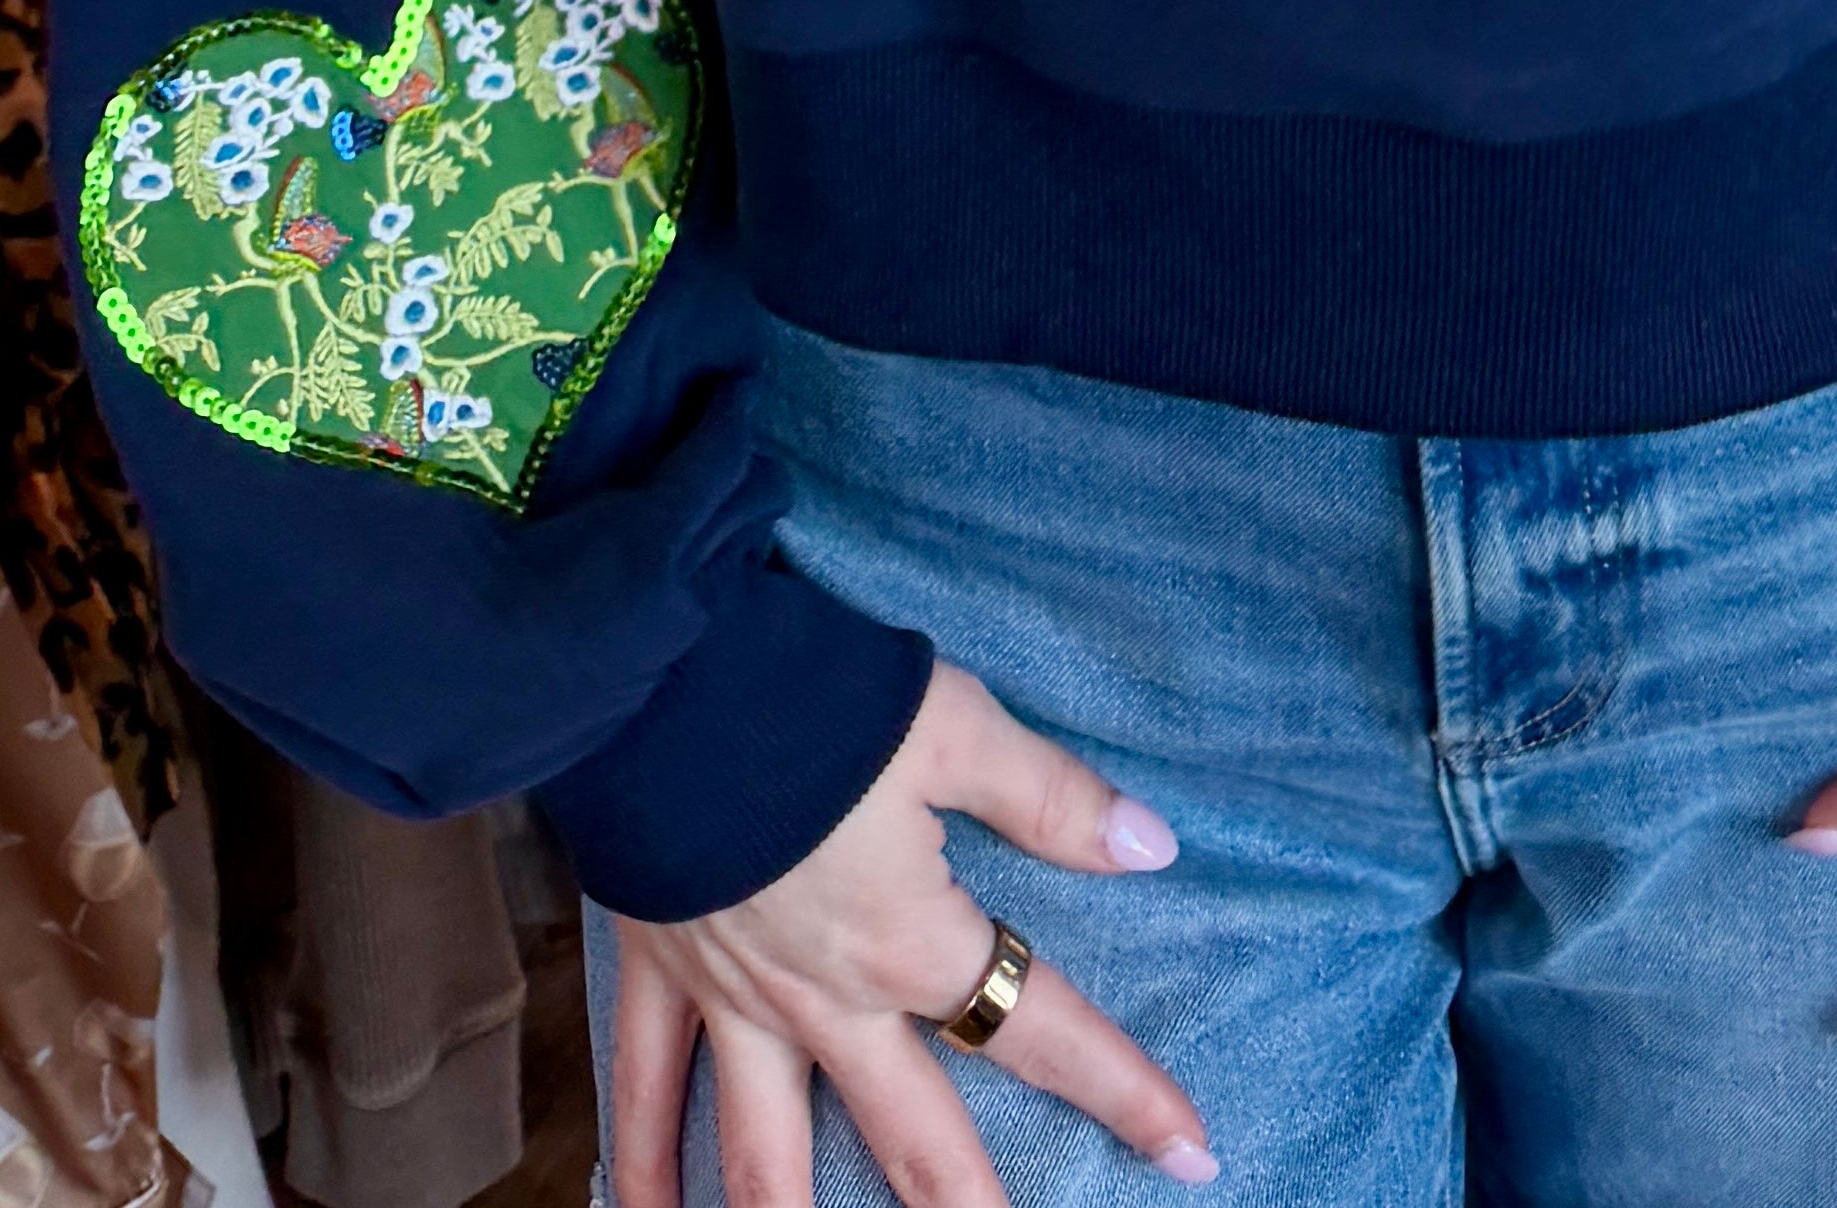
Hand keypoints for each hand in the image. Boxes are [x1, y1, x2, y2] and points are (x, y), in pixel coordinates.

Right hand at [604, 654, 1217, 1205]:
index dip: (1124, 1090)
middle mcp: (829, 1002)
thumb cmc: (813, 697)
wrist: (657, 678)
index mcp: (911, 943)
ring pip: (768, 1156)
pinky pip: (645, 1089)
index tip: (1192, 1148)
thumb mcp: (952, 725)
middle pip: (915, 1144)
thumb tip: (1152, 847)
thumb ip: (1049, 799)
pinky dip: (644, 1162)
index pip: (1041, 1030)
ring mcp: (736, 1002)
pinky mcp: (660, 973)